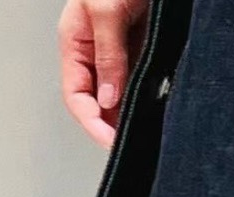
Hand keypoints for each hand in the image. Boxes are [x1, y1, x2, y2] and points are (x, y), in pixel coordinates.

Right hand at [58, 0, 149, 147]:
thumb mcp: (108, 9)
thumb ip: (108, 54)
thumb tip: (109, 98)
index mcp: (75, 41)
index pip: (77, 96)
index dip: (92, 123)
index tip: (112, 142)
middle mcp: (95, 51)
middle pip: (99, 102)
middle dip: (112, 126)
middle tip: (133, 145)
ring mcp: (119, 52)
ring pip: (121, 96)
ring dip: (131, 116)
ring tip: (148, 134)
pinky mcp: (142, 50)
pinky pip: (141, 82)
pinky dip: (148, 99)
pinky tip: (158, 110)